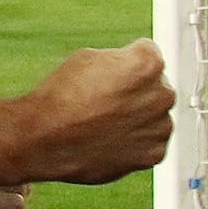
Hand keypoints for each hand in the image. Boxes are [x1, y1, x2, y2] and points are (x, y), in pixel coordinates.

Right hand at [17, 41, 174, 183]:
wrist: (45, 139)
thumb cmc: (61, 98)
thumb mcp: (87, 59)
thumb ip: (120, 60)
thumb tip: (130, 64)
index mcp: (148, 64)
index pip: (150, 54)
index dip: (126, 63)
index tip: (111, 74)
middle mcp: (162, 95)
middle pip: (156, 87)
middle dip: (136, 91)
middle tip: (105, 101)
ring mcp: (161, 127)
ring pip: (154, 117)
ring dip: (137, 118)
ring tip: (104, 122)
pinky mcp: (154, 154)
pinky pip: (150, 143)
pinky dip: (134, 142)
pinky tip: (109, 138)